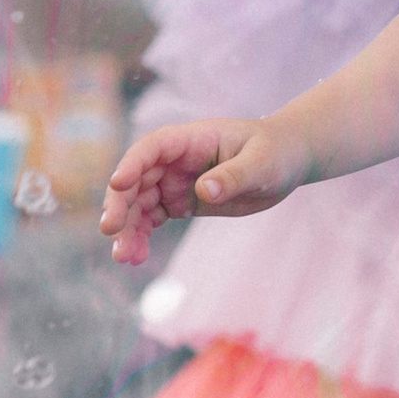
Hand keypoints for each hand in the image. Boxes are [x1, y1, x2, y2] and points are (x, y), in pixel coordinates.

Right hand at [100, 117, 300, 268]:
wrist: (287, 161)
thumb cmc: (276, 152)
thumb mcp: (261, 163)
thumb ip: (233, 176)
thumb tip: (205, 190)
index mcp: (191, 140)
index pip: (152, 147)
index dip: (132, 163)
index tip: (118, 184)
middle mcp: (176, 160)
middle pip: (136, 179)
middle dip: (120, 204)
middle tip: (111, 232)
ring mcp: (175, 181)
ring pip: (139, 204)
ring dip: (127, 228)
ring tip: (124, 257)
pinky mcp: (181, 202)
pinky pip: (151, 218)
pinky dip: (141, 236)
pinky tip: (137, 257)